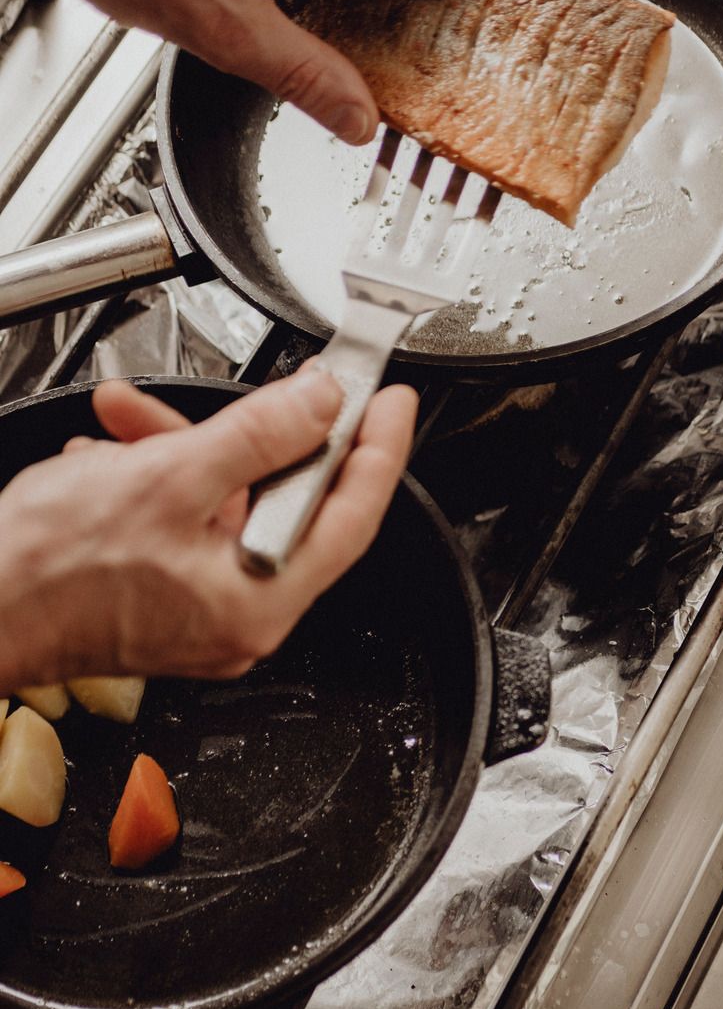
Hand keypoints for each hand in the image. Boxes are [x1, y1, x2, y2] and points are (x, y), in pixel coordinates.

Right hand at [0, 373, 418, 688]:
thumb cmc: (46, 571)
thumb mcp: (168, 477)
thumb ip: (258, 435)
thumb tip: (319, 404)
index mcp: (259, 601)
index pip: (352, 516)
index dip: (378, 449)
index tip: (390, 401)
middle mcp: (240, 619)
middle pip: (286, 507)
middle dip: (257, 436)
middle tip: (266, 389)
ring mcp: (200, 615)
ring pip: (225, 507)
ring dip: (186, 449)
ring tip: (137, 418)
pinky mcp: (162, 602)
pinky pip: (185, 526)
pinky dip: (157, 481)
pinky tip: (114, 455)